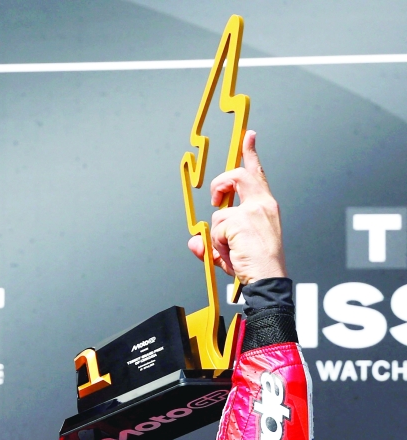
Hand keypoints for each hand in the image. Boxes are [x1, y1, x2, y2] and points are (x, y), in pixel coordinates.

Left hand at [187, 130, 286, 283]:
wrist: (269, 280)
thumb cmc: (257, 266)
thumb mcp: (231, 252)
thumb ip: (210, 244)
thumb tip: (192, 241)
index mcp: (265, 207)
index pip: (257, 174)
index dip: (250, 153)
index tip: (248, 135)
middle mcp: (262, 205)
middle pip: (236, 176)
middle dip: (219, 183)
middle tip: (214, 199)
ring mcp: (253, 212)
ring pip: (219, 213)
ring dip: (218, 235)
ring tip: (230, 249)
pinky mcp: (241, 221)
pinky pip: (215, 230)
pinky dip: (218, 245)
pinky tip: (232, 253)